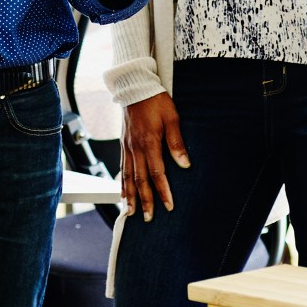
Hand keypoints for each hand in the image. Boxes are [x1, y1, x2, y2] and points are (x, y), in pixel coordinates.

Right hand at [120, 93, 189, 221]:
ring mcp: (127, 148)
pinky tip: (122, 193)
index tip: (168, 206)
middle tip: (148, 218)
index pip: (157, 173)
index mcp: (149, 143)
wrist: (135, 88)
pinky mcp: (123, 145)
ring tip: (131, 212)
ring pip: (127, 177)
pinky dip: (121, 183)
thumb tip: (185, 164)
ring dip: (130, 196)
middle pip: (140, 180)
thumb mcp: (172, 118)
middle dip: (144, 200)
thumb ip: (176, 142)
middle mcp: (135, 149)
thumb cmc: (156, 101)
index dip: (163, 191)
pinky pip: (122, 168)